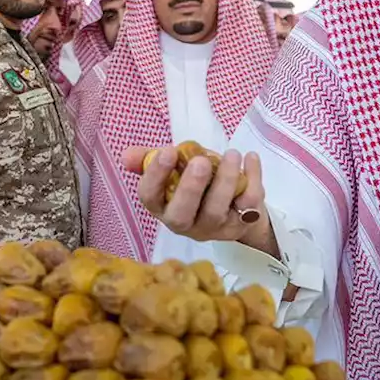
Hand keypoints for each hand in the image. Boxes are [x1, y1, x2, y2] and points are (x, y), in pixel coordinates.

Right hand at [122, 145, 273, 251]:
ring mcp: (214, 227)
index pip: (150, 198)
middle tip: (200, 161)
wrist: (237, 207)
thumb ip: (150, 160)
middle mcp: (185, 223)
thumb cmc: (199, 185)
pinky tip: (250, 158)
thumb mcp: (174, 170)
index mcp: (163, 207)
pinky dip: (252, 179)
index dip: (155, 176)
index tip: (168, 151)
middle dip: (190, 188)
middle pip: (182, 214)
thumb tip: (127, 156)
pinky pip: (248, 205)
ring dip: (225, 180)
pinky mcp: (241, 224)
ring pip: (216, 211)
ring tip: (231, 154)